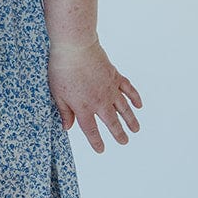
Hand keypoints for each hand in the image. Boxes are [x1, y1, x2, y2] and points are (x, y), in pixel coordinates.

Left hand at [47, 37, 141, 152]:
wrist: (76, 48)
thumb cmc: (63, 70)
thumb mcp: (58, 94)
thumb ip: (65, 112)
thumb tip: (67, 127)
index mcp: (84, 108)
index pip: (91, 130)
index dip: (96, 142)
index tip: (101, 149)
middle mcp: (100, 102)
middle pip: (112, 122)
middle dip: (118, 134)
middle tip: (124, 141)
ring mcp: (110, 89)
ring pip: (124, 108)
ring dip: (130, 120)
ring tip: (136, 129)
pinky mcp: (115, 76)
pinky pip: (128, 89)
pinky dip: (134, 98)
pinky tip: (139, 105)